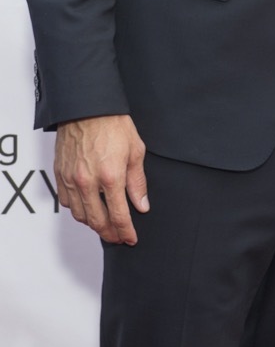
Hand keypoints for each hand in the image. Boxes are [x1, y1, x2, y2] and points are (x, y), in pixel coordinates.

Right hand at [54, 114, 148, 244]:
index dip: (126, 232)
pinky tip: (87, 208)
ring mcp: (71, 179)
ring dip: (93, 224)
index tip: (131, 239)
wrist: (87, 107)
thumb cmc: (113, 124)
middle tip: (118, 237)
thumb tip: (141, 205)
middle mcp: (88, 182)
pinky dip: (77, 210)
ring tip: (104, 225)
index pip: (119, 216)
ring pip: (80, 215)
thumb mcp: (136, 151)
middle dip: (109, 234)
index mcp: (110, 177)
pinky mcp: (60, 174)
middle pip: (97, 222)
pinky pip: (66, 202)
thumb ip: (138, 182)